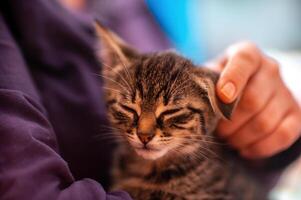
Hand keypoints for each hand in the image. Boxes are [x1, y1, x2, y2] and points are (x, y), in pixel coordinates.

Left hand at [208, 42, 300, 158]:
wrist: (246, 92)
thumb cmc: (219, 83)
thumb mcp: (210, 77)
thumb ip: (205, 83)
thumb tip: (196, 101)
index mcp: (247, 54)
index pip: (244, 60)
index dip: (233, 78)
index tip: (222, 96)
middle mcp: (270, 68)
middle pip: (253, 99)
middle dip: (229, 122)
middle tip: (216, 130)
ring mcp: (285, 91)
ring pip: (265, 121)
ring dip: (241, 137)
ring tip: (228, 140)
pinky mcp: (295, 113)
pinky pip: (283, 135)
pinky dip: (261, 147)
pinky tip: (244, 149)